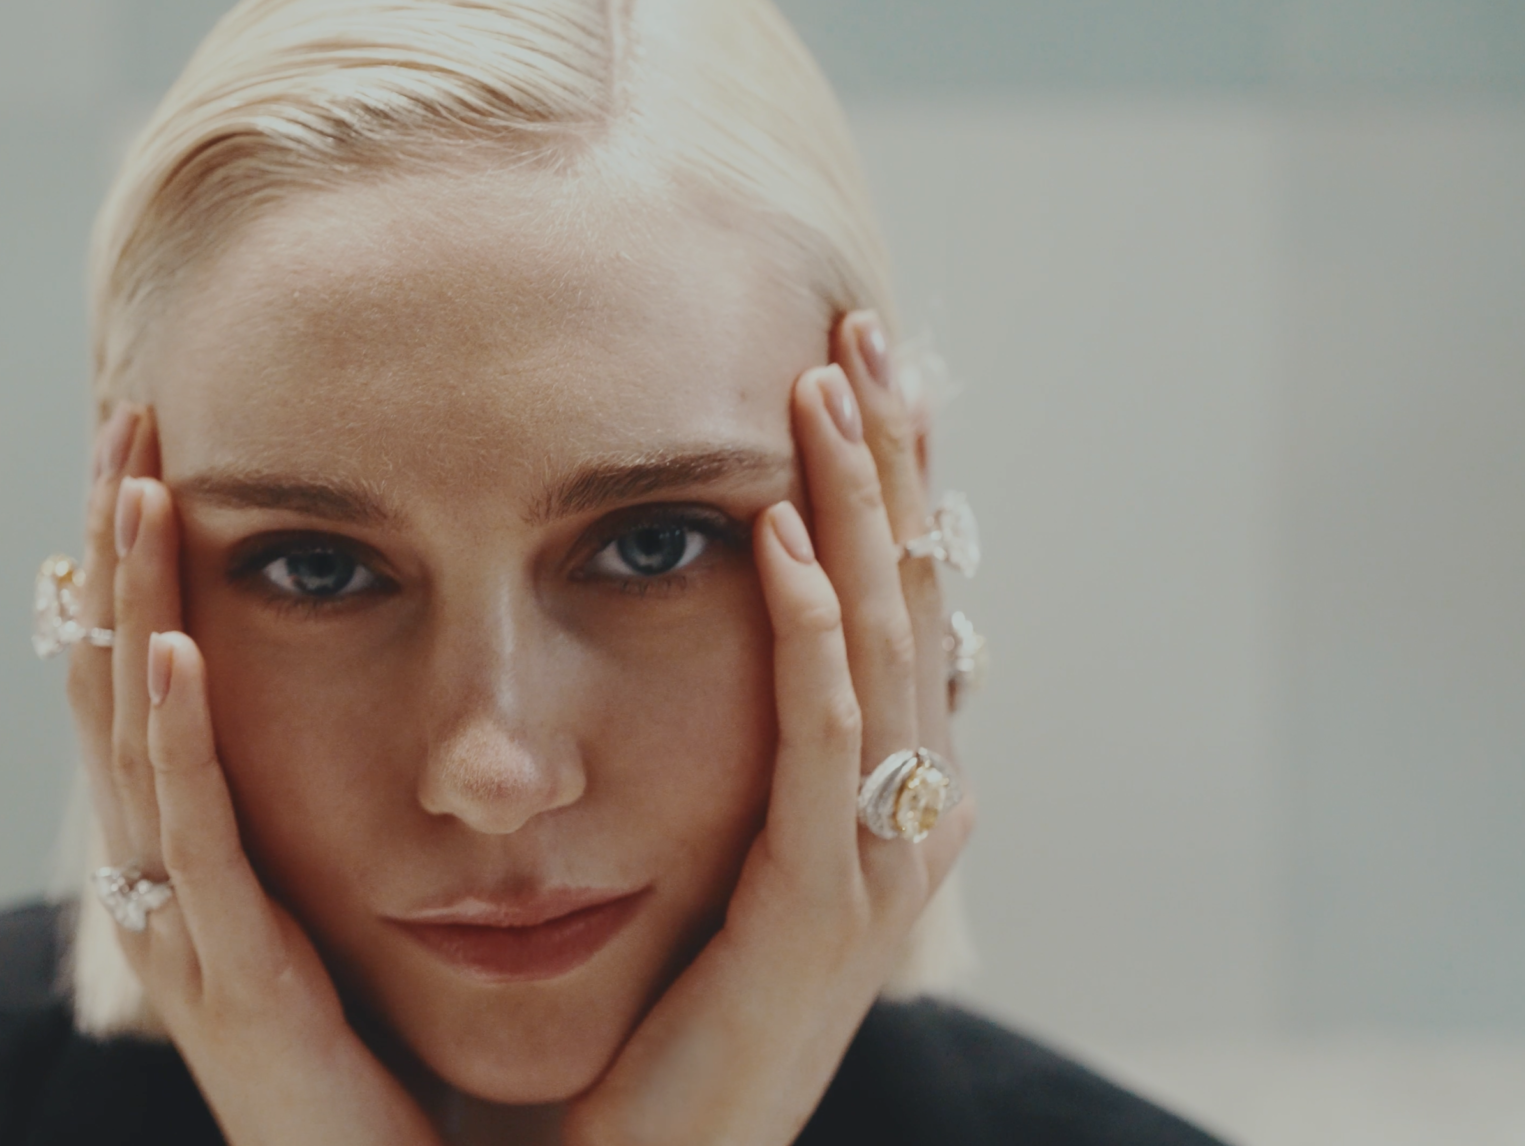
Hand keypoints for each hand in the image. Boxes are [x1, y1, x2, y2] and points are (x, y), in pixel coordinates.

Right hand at [65, 407, 440, 1145]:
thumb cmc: (376, 1055)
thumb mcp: (342, 901)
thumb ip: (333, 805)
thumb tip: (379, 695)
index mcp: (193, 849)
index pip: (146, 673)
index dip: (140, 562)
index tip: (156, 444)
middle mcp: (166, 875)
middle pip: (115, 682)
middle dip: (116, 551)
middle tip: (129, 419)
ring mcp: (184, 926)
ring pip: (137, 739)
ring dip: (133, 608)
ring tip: (134, 488)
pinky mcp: (231, 979)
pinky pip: (195, 842)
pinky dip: (175, 741)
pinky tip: (176, 651)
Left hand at [563, 312, 974, 1145]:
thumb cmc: (692, 1005)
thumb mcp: (745, 850)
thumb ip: (781, 744)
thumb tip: (798, 621)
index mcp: (893, 787)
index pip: (904, 597)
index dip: (892, 476)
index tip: (858, 359)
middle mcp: (909, 809)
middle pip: (915, 597)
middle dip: (889, 459)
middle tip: (862, 329)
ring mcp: (878, 861)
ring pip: (886, 649)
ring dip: (859, 510)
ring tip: (827, 388)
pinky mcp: (818, 908)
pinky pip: (822, 748)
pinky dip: (812, 637)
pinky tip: (786, 542)